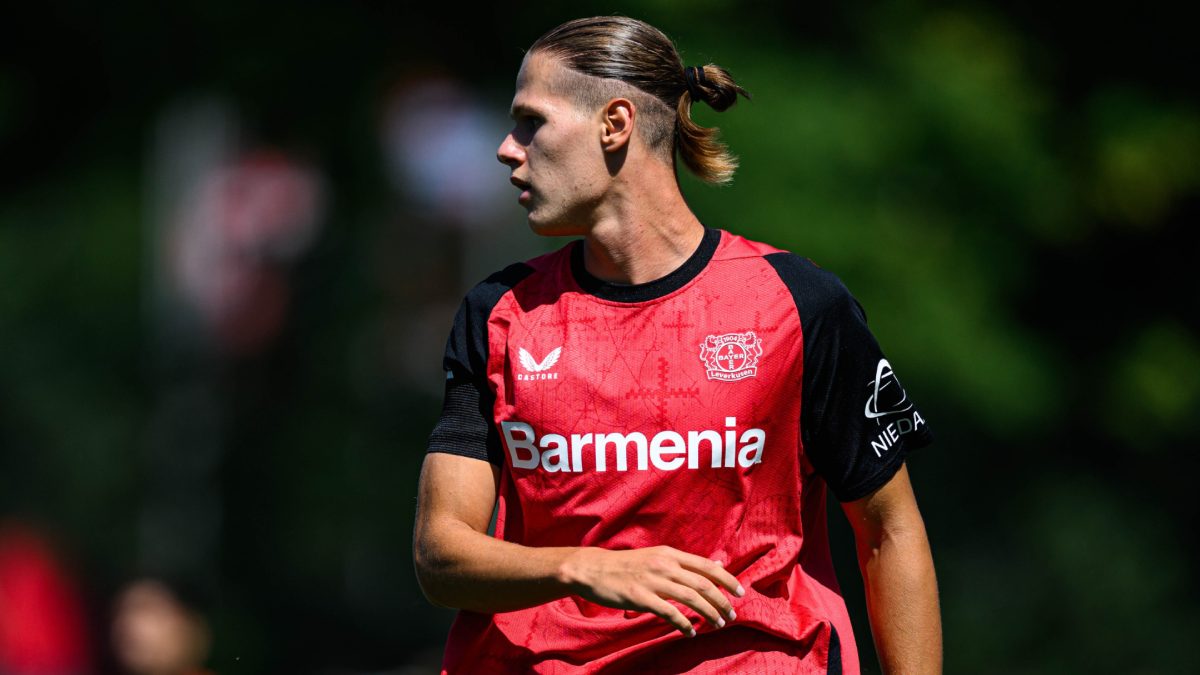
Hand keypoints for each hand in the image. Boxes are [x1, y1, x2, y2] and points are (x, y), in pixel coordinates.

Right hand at [558, 546, 744, 636]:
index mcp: (670, 553)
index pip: (706, 566)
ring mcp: (652, 580)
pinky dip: (684, 623)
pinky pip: (669, 612)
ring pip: (690, 599)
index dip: (727, 580)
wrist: (594, 569)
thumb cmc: (627, 565)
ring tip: (717, 625)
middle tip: (731, 615)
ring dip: (708, 614)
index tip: (740, 593)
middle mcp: (664, 564)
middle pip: (703, 584)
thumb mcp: (658, 556)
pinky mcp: (640, 597)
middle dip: (721, 602)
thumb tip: (717, 563)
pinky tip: (690, 632)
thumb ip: (685, 562)